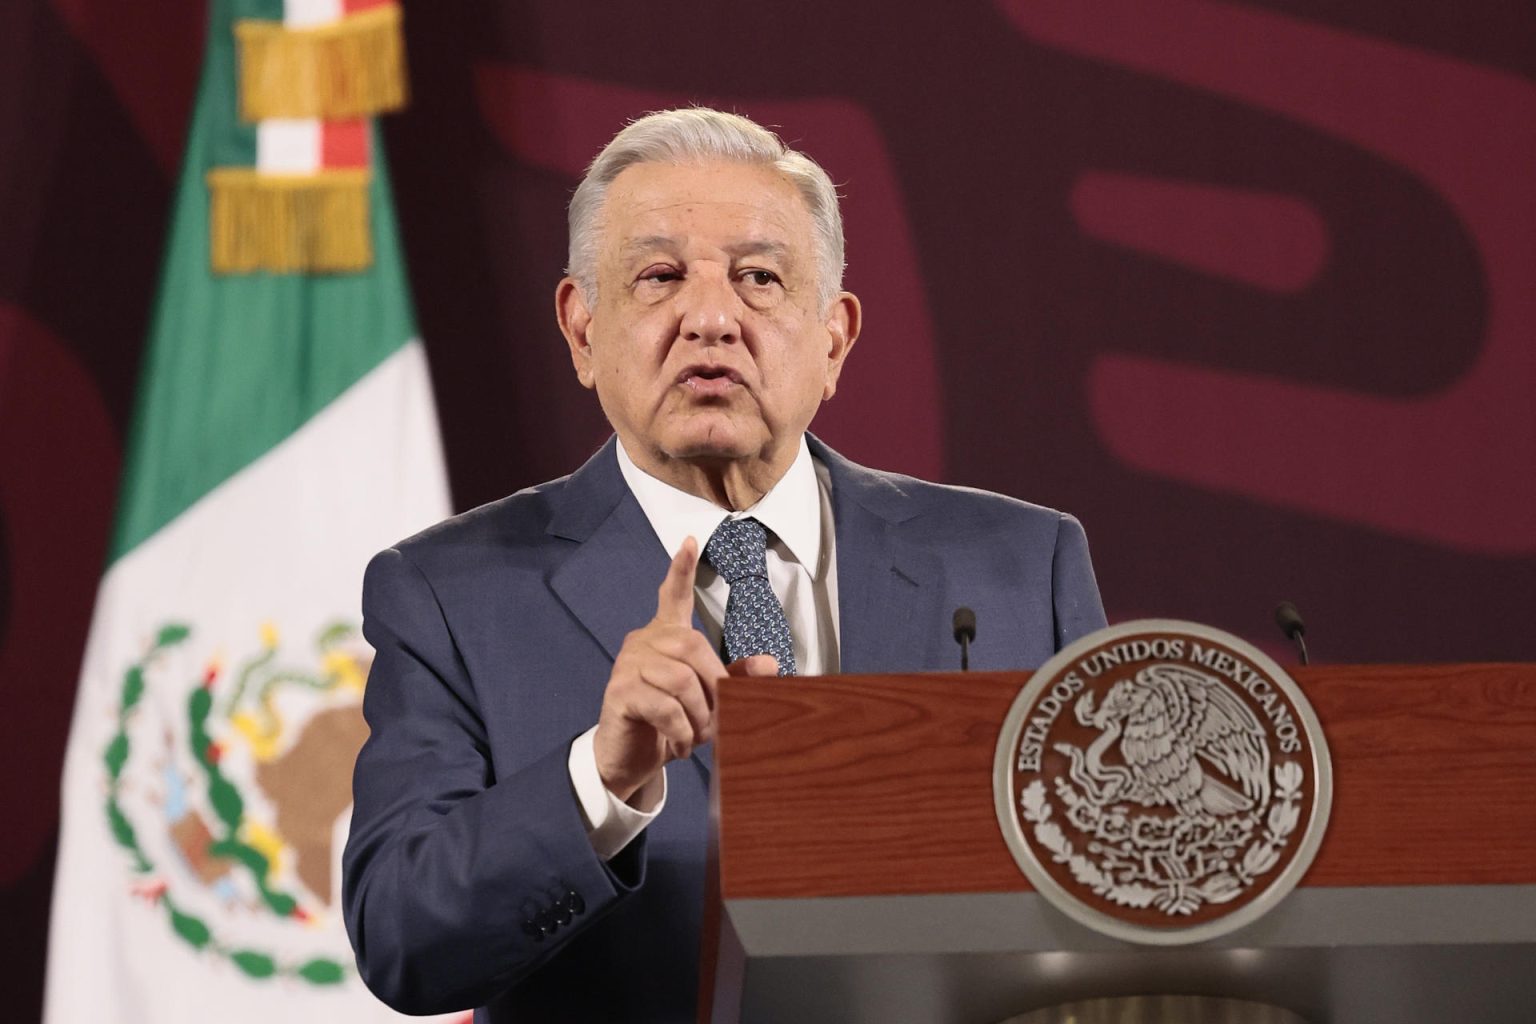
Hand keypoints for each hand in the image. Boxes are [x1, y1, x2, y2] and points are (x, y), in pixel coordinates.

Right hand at [593, 537, 778, 801]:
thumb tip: (769, 664)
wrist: (628, 759)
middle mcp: (643, 642)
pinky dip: (681, 731)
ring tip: (697, 737)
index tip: (691, 541)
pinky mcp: (619, 693)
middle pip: (692, 646)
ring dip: (699, 716)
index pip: (673, 596)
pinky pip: (664, 706)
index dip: (682, 570)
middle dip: (715, 685)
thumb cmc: (668, 724)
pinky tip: (680, 746)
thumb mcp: (706, 702)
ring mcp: (627, 665)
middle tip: (717, 720)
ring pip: (680, 679)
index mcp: (665, 637)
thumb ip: (734, 680)